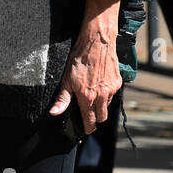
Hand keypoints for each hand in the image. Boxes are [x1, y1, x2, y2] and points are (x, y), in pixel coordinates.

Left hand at [50, 0, 120, 134]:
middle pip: (101, 118)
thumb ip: (62, 99)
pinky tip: (98, 86)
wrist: (97, 42)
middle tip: (87, 115)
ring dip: (100, 106)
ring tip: (91, 97)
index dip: (87, 127)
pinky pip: (113, 96)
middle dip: (94, 119)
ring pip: (107, 107)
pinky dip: (106, 95)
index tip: (85, 129)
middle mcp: (102, 96)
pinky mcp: (118, 83)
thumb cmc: (79, 59)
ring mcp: (112, 90)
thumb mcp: (66, 79)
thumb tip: (54, 113)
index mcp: (87, 97)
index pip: (90, 120)